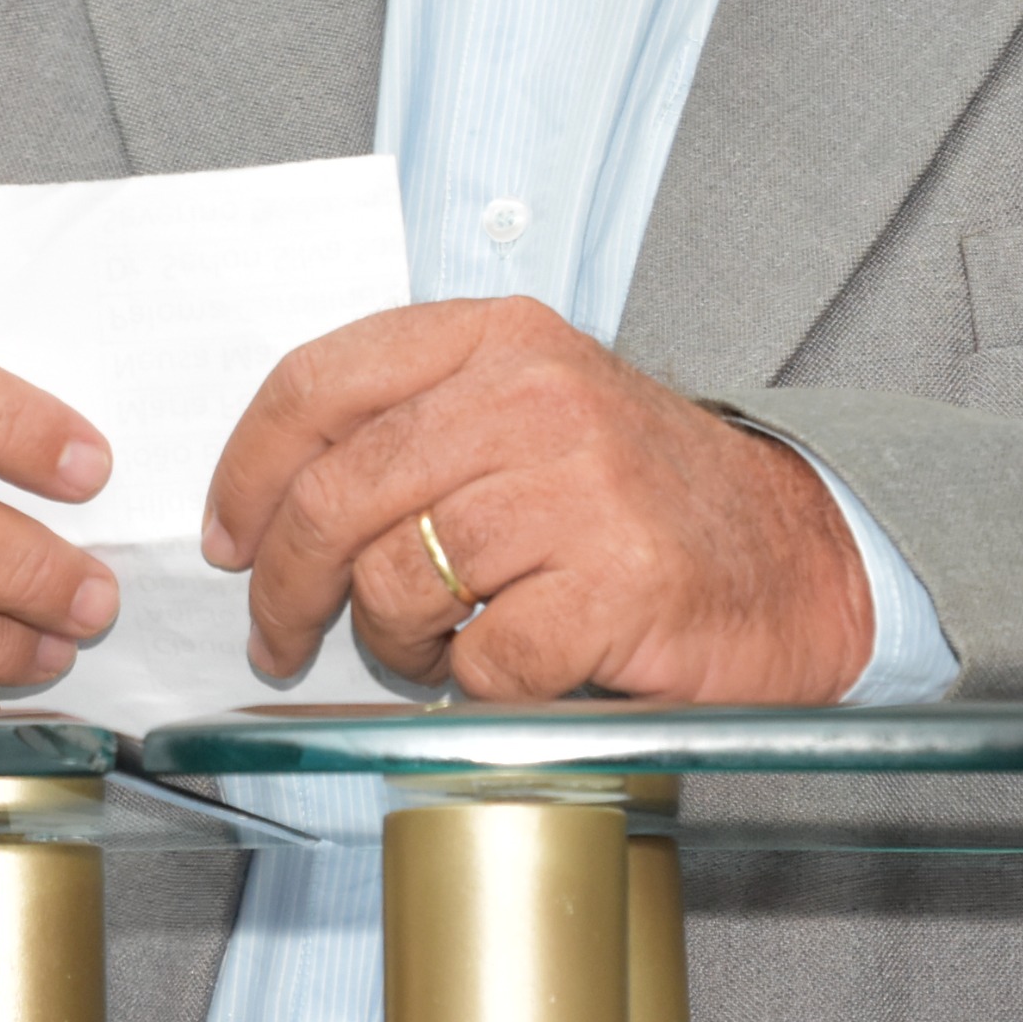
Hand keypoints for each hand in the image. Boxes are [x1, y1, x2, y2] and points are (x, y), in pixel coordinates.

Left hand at [202, 297, 870, 704]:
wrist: (793, 554)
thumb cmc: (641, 495)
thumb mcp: (528, 409)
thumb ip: (416, 423)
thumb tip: (269, 501)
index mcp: (499, 337)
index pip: (320, 383)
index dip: (248, 471)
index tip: (229, 536)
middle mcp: (536, 394)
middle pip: (338, 494)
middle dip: (286, 584)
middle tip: (280, 633)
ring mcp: (580, 486)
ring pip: (396, 581)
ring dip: (393, 640)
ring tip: (433, 644)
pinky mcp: (616, 583)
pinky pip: (480, 659)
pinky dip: (476, 685)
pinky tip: (510, 665)